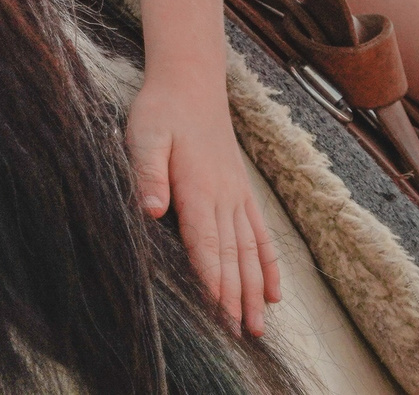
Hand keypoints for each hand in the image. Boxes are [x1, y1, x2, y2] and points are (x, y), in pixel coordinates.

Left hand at [127, 71, 282, 335]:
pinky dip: (267, 265)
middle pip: (231, 256)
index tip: (218, 315)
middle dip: (235, 298)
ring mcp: (237, 195)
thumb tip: (152, 210)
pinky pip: (259, 234)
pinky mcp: (241, 191)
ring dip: (253, 291)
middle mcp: (223, 196)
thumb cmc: (161, 111)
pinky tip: (273, 293)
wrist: (191, 83)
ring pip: (249, 252)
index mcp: (198, 187)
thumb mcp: (145, 135)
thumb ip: (148, 173)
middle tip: (239, 335)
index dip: (212, 281)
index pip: (206, 244)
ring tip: (258, 328)